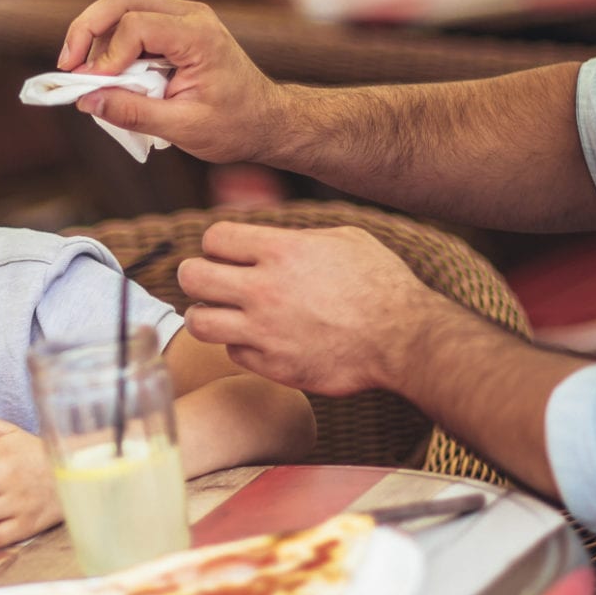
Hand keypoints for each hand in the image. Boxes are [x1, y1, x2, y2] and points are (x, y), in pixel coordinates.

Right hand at [55, 0, 291, 163]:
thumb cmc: (235, 126)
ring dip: (96, 33)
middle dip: (87, 28)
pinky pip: (132, 20)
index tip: (96, 88)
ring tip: (82, 72)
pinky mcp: (175, 28)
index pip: (136, 26)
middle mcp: (190, 16)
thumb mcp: (184, 128)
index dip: (108, 56)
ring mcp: (183, 18)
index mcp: (199, 37)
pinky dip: (110, 41)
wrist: (267, 120)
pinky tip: (104, 71)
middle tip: (67, 65)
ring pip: (123, 4)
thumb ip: (134, 113)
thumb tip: (86, 101)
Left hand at [177, 223, 441, 396]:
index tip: (228, 253)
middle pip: (191, 276)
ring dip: (206, 314)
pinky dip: (240, 345)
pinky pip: (232, 352)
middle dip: (196, 275)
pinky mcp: (272, 365)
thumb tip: (262, 229)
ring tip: (223, 312)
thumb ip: (296, 234)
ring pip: (198, 321)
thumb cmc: (381, 284)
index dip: (218, 244)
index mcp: (282, 251)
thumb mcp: (344, 239)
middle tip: (209, 280)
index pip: (214, 238)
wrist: (403, 338)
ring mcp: (264, 330)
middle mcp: (264, 289)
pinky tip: (259, 338)